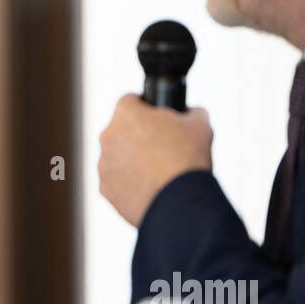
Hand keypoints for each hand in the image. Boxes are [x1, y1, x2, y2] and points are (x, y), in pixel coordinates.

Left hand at [97, 94, 213, 226]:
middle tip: (162, 148)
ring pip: (117, 157)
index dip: (146, 108)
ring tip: (158, 172)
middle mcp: (108, 136)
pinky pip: (117, 182)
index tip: (157, 118)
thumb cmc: (188, 159)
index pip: (131, 101)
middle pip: (122, 131)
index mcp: (126, 114)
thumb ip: (192, 112)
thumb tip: (190, 113)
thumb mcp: (200, 125)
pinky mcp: (106, 189)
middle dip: (138, 136)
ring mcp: (104, 164)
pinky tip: (150, 188)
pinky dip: (130, 184)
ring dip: (131, 161)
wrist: (179, 202)